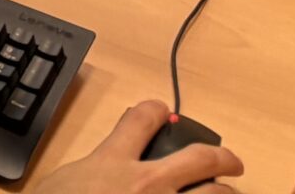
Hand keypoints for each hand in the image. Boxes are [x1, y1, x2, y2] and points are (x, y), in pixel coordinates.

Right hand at [34, 104, 242, 193]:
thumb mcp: (63, 180)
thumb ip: (92, 169)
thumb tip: (102, 169)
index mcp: (112, 162)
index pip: (141, 120)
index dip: (155, 110)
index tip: (162, 110)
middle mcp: (146, 183)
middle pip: (198, 158)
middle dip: (221, 157)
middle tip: (231, 162)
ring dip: (225, 193)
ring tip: (227, 193)